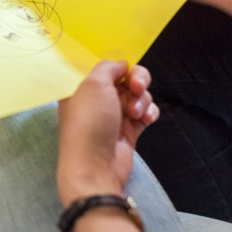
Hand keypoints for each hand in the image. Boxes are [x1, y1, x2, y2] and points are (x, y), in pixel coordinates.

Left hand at [56, 61, 158, 206]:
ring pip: (138, 95)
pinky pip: (145, 112)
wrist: (96, 166)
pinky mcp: (129, 130)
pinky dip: (148, 113)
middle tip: (136, 88)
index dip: (118, 66)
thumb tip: (121, 65)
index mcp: (82, 87)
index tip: (124, 69)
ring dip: (142, 99)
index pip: (104, 67)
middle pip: (126, 78)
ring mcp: (114, 115)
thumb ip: (108, 67)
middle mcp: (98, 99)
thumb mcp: (93, 84)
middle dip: (137, 80)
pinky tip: (145, 119)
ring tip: (135, 113)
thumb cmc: (90, 122)